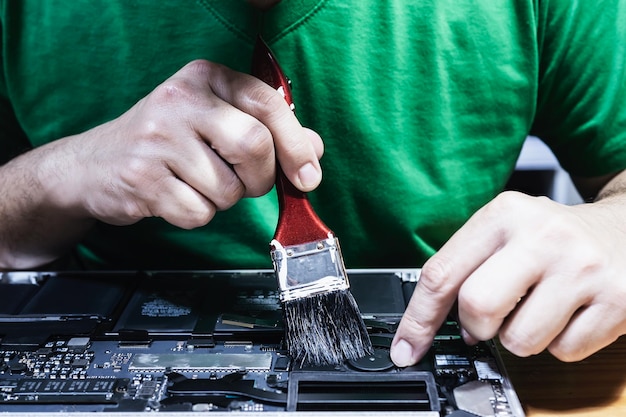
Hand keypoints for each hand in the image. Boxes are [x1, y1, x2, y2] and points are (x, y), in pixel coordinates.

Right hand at [45, 60, 322, 227]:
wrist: (95, 164)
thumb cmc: (166, 142)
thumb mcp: (215, 122)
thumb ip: (267, 130)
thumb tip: (314, 151)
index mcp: (205, 78)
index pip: (268, 104)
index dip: (297, 144)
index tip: (308, 175)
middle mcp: (180, 101)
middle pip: (254, 145)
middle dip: (261, 178)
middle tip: (246, 183)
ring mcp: (158, 138)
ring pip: (228, 188)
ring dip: (224, 199)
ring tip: (197, 182)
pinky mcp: (143, 178)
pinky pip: (198, 213)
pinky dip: (196, 214)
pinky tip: (176, 195)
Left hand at [390, 191, 625, 365]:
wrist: (624, 229)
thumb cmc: (553, 235)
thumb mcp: (505, 230)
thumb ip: (467, 267)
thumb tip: (431, 324)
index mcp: (504, 215)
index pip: (442, 273)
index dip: (418, 319)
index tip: (406, 347)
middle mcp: (542, 237)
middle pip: (477, 308)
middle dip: (476, 328)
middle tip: (490, 320)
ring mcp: (581, 269)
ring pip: (520, 340)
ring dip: (520, 337)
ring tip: (536, 309)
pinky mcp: (616, 301)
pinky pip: (563, 352)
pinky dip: (558, 343)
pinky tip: (568, 314)